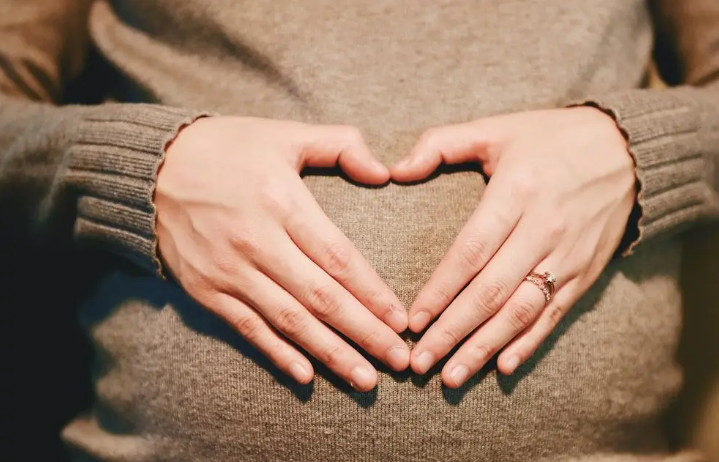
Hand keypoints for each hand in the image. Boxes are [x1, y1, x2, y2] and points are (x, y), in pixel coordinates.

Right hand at [156, 117, 409, 390]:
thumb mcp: (284, 134)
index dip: (373, 293)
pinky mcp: (206, 290)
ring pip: (289, 321)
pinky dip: (277, 354)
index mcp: (281, 201)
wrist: (151, 168)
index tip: (401, 321)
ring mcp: (228, 271)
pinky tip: (306, 376)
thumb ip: (340, 144)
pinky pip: (248, 329)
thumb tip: (384, 172)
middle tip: (399, 362)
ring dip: (331, 353)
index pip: (338, 258)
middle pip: (321, 298)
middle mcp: (256, 242)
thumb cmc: (227, 148)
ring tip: (366, 379)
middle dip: (365, 333)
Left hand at [391, 108, 635, 387]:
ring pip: (521, 311)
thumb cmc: (550, 139)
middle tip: (420, 361)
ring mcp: (568, 255)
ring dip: (484, 347)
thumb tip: (394, 170)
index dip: (440, 290)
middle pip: (492, 291)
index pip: (471, 252)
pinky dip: (529, 343)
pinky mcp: (586, 272)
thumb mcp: (496, 128)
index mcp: (517, 192)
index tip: (412, 320)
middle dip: (452, 331)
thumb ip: (441, 144)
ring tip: (452, 376)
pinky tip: (502, 366)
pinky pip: (554, 314)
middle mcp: (544, 229)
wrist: (626, 150)